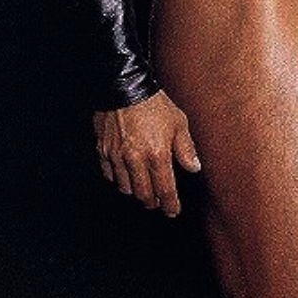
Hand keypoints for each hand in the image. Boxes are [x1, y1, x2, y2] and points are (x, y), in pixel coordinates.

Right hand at [93, 90, 200, 216]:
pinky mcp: (103, 151)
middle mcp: (136, 160)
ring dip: (136, 191)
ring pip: (126, 188)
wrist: (124, 87)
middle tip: (159, 201)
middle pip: (144, 194)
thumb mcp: (178, 122)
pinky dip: (119, 179)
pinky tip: (126, 174)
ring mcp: (117, 156)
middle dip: (153, 201)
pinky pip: (110, 175)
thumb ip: (186, 148)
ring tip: (143, 186)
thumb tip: (194, 168)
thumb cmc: (154, 103)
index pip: (165, 190)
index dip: (170, 204)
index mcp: (157, 154)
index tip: (173, 211)